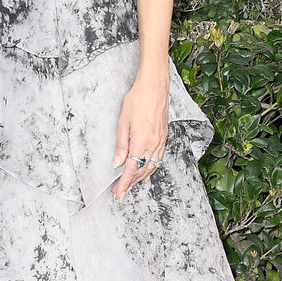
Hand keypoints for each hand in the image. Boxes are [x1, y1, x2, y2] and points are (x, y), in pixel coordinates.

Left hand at [112, 72, 167, 199]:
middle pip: (142, 171)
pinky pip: (158, 158)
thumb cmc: (137, 100)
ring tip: (131, 185)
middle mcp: (153, 144)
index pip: (131, 169)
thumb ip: (121, 145)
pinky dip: (151, 168)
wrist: (154, 87)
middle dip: (131, 184)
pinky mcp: (164, 137)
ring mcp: (161, 141)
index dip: (124, 183)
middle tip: (121, 192)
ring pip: (152, 167)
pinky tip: (146, 171)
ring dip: (141, 178)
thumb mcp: (123, 122)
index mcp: (141, 141)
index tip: (118, 193)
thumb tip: (117, 163)